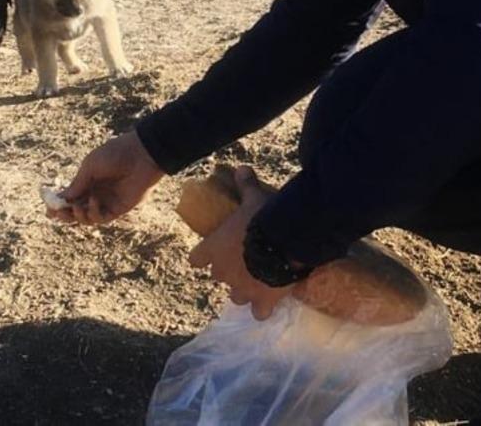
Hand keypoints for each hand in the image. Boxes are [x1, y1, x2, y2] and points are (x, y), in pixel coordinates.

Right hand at [49, 130, 164, 224]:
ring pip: (87, 218)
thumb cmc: (114, 155)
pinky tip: (94, 201)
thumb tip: (62, 198)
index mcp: (88, 180)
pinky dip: (94, 213)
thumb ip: (77, 184)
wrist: (140, 155)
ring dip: (78, 216)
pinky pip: (101, 218)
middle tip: (57, 214)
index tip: (48, 209)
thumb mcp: (90, 167)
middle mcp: (96, 192)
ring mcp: (107, 201)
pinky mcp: (118, 209)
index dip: (58, 203)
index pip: (70, 196)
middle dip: (65, 214)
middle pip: (76, 210)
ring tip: (76, 207)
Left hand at [188, 165, 292, 320]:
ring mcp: (243, 289)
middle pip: (218, 277)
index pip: (196, 259)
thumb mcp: (253, 197)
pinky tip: (272, 300)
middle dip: (228, 271)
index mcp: (212, 250)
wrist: (284, 241)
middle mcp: (223, 273)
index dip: (204, 256)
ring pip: (236, 297)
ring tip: (259, 280)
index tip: (212, 252)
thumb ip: (245, 184)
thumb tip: (242, 167)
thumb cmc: (262, 217)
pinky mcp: (263, 301)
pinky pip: (259, 313)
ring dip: (244, 290)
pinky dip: (264, 308)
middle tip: (244, 260)